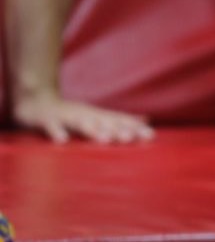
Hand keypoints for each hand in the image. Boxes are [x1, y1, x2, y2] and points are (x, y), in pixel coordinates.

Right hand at [13, 92, 153, 143]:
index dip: (134, 127)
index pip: (119, 121)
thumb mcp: (97, 116)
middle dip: (118, 130)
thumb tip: (146, 119)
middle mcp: (86, 114)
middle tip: (131, 138)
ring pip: (81, 123)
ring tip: (105, 139)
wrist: (37, 100)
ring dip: (92, 130)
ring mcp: (67, 116)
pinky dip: (57, 132)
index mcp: (97, 115)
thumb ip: (120, 119)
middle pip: (103, 122)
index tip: (150, 135)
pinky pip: (52, 126)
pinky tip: (63, 140)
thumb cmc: (71, 114)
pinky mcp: (48, 119)